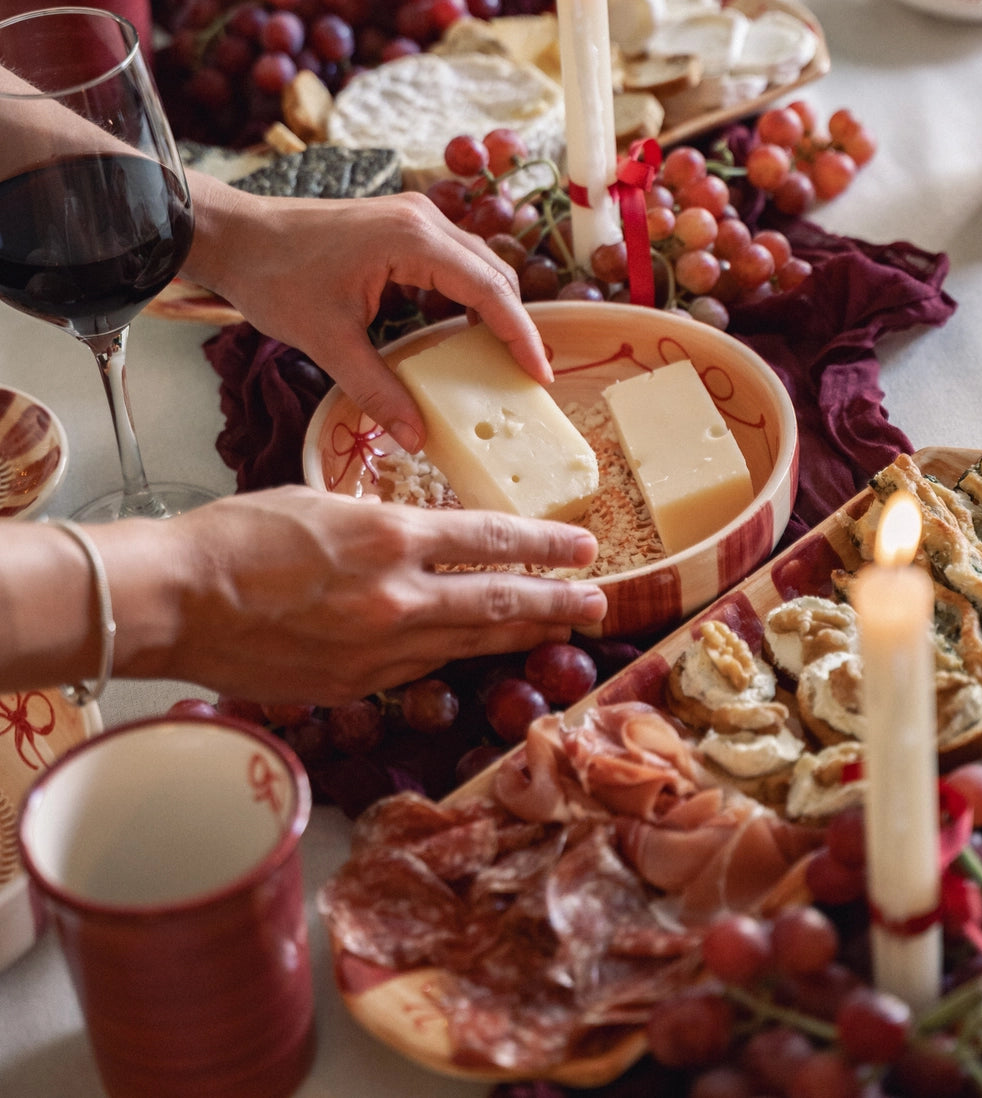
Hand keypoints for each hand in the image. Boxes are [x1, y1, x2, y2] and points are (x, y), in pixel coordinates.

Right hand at [101, 487, 606, 703]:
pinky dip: (450, 657)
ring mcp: (377, 652)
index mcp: (390, 539)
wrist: (175, 601)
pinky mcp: (353, 686)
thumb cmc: (237, 537)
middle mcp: (397, 600)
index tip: (582, 549)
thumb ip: (381, 526)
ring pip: (466, 644)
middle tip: (597, 603)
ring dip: (516, 636)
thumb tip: (416, 542)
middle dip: (556, 603)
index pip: (491, 541)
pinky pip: (417, 670)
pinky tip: (470, 653)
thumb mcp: (321, 504)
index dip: (545, 547)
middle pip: (499, 603)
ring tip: (554, 628)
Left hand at [185, 180, 551, 451]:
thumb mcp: (327, 342)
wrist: (236, 236)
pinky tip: (463, 333)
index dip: (520, 334)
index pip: (490, 289)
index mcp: (413, 240)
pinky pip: (455, 261)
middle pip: (494, 274)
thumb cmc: (275, 278)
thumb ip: (377, 389)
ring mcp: (415, 217)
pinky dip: (468, 296)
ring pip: (478, 265)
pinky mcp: (403, 225)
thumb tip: (416, 436)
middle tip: (526, 376)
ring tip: (502, 359)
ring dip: (494, 309)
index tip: (539, 374)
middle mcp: (424, 219)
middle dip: (515, 325)